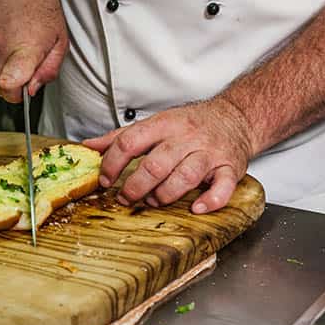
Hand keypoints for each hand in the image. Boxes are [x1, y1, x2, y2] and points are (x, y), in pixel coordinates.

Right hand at [0, 0, 68, 102]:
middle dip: (12, 88)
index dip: (16, 96)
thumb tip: (33, 90)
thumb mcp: (60, 42)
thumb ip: (48, 71)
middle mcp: (3, 46)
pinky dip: (0, 55)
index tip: (24, 92)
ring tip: (19, 50)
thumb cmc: (41, 5)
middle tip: (26, 76)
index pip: (9, 85)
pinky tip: (10, 40)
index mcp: (26, 49)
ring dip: (7, 69)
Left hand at [83, 99, 253, 213]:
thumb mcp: (154, 123)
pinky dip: (210, 200)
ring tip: (153, 200)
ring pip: (184, 176)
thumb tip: (88, 146)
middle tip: (126, 197)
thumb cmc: (190, 124)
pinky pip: (223, 186)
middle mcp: (185, 138)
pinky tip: (196, 207)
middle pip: (155, 164)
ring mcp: (209, 153)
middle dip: (135, 186)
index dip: (112, 164)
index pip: (129, 142)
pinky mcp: (230, 168)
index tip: (105, 180)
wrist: (235, 117)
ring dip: (164, 195)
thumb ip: (121, 137)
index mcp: (163, 125)